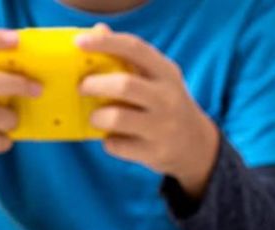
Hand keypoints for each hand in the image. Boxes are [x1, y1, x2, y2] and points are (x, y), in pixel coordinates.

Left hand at [77, 25, 219, 199]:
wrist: (194, 144)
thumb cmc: (164, 104)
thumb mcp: (155, 77)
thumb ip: (127, 57)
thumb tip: (98, 31)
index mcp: (165, 72)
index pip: (134, 49)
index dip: (105, 43)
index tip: (80, 43)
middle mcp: (167, 97)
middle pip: (123, 85)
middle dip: (95, 85)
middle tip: (82, 87)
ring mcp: (162, 126)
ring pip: (117, 118)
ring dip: (98, 117)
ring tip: (96, 117)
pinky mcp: (153, 152)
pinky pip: (117, 145)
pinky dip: (108, 142)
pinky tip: (113, 138)